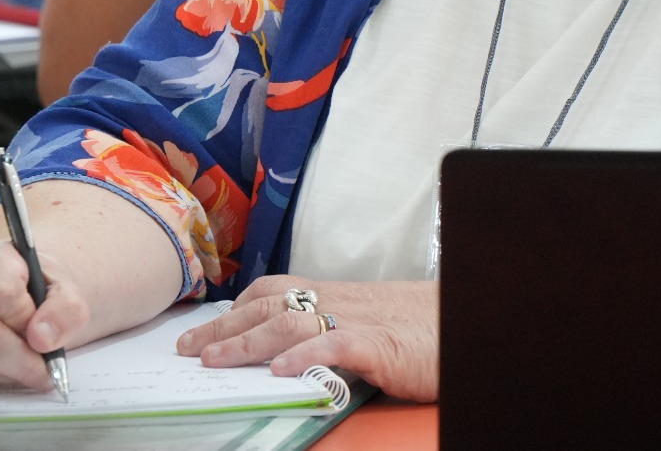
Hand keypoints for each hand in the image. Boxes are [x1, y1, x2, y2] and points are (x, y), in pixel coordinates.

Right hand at [0, 240, 90, 390]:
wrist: (28, 291)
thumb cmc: (42, 288)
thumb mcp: (68, 290)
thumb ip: (65, 309)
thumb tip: (42, 338)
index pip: (0, 293)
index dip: (26, 321)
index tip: (47, 337)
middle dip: (22, 360)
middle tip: (48, 371)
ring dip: (10, 372)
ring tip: (33, 366)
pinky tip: (12, 367)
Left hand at [176, 276, 439, 401]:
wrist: (472, 320)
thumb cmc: (426, 327)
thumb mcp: (373, 321)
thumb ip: (335, 327)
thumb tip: (293, 348)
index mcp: (337, 293)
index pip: (275, 288)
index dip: (237, 307)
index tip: (206, 328)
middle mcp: (341, 300)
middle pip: (270, 304)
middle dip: (225, 327)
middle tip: (189, 349)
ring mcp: (360, 321)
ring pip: (291, 321)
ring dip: (248, 342)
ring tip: (216, 361)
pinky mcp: (382, 345)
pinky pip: (336, 344)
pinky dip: (305, 355)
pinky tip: (280, 372)